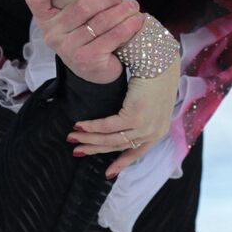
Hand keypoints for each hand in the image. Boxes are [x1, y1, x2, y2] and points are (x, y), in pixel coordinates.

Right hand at [25, 0, 144, 85]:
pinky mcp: (86, 60)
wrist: (95, 69)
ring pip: (99, 22)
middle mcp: (52, 34)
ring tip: (133, 5)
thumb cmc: (87, 33)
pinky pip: (111, 38)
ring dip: (121, 11)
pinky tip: (136, 21)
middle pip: (79, 8)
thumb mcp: (81, 10)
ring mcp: (68, 49)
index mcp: (46, 18)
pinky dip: (127, 27)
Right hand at [70, 62, 178, 178]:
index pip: (137, 152)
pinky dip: (91, 127)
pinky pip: (108, 126)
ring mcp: (145, 127)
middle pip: (119, 146)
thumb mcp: (150, 100)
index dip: (121, 163)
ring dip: (89, 139)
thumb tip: (120, 123)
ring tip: (72, 138)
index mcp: (158, 130)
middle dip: (95, 149)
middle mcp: (153, 133)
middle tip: (77, 150)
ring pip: (111, 139)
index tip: (108, 173)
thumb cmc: (155, 74)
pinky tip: (79, 125)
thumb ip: (138, 115)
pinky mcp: (135, 117)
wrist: (159, 58)